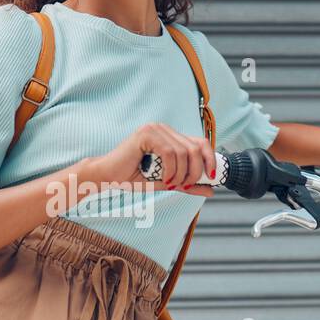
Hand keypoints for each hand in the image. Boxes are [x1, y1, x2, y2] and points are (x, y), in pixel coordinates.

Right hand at [89, 123, 215, 196]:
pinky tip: (164, 178)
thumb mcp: (167, 182)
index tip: (211, 178)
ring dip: (181, 173)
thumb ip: (188, 184)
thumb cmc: (133, 178)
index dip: (209, 159)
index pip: (200, 143)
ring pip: (183, 152)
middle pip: (195, 148)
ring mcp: (155, 129)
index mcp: (170, 136)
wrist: (108, 177)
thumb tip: (211, 190)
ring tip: (171, 183)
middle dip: (195, 171)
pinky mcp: (146, 134)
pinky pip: (169, 152)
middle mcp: (164, 129)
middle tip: (186, 185)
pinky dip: (171, 169)